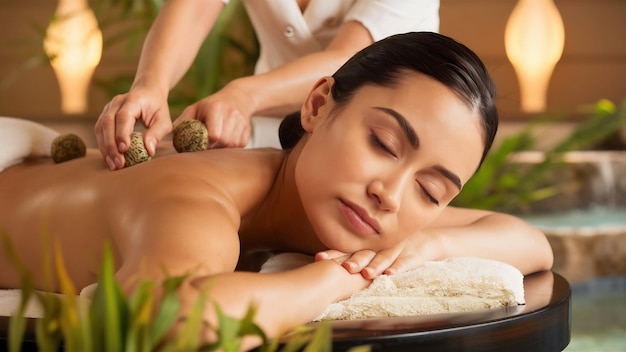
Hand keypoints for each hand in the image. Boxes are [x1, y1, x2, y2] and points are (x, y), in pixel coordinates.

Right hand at [95, 85, 171, 169]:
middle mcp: (116, 103)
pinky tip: (110, 159)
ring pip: (100, 128)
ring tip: (113, 165)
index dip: (122, 133)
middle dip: (111, 145)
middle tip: (119, 163)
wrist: (148, 91)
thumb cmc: (157, 108)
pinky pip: (100, 131)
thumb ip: (157, 133)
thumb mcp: (164, 120)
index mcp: (132, 101)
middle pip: (108, 123)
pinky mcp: (104, 116)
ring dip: (105, 148)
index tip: (124, 149)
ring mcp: (108, 108)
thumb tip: (149, 151)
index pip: (123, 117)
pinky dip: (103, 146)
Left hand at [173, 82, 253, 148]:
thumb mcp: (195, 108)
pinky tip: (226, 139)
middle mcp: (231, 114)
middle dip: (214, 145)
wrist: (238, 97)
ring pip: (232, 144)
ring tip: (216, 141)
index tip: (200, 141)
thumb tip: (170, 135)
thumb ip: (183, 121)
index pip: (213, 134)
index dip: (206, 141)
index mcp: (215, 108)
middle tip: (207, 143)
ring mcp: (241, 122)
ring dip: (223, 146)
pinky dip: (232, 145)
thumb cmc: (211, 105)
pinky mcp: (248, 129)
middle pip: (223, 141)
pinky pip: (240, 145)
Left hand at [315, 231, 441, 279]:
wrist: (422, 241)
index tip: (320, 259)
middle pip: (364, 254)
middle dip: (354, 260)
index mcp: (365, 247)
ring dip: (375, 266)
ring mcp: (395, 250)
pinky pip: (405, 263)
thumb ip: (350, 257)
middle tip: (344, 267)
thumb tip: (321, 266)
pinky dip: (398, 268)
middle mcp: (378, 247)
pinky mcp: (411, 256)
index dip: (334, 254)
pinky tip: (391, 274)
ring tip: (367, 274)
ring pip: (384, 258)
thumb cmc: (389, 250)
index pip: (347, 250)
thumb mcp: (370, 252)